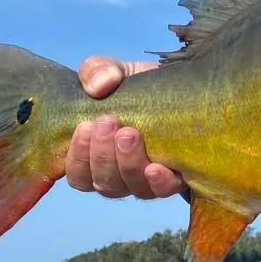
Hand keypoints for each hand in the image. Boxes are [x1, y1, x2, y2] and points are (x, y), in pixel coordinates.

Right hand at [65, 56, 186, 199]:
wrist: (182, 90)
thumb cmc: (138, 88)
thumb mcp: (116, 72)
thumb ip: (97, 71)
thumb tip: (100, 85)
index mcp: (96, 157)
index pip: (79, 175)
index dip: (78, 157)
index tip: (86, 126)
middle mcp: (120, 175)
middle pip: (103, 182)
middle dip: (102, 154)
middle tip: (109, 122)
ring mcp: (147, 179)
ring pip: (130, 187)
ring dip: (127, 162)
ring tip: (130, 133)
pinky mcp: (175, 177)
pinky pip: (163, 190)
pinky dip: (158, 182)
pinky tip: (156, 167)